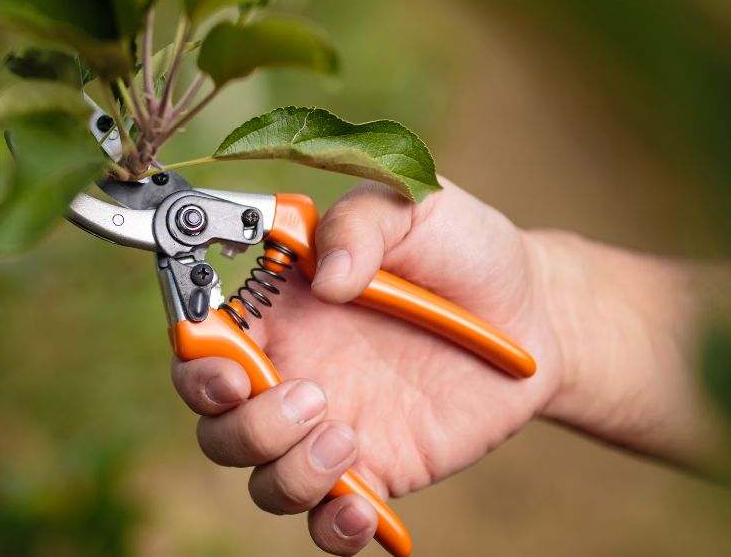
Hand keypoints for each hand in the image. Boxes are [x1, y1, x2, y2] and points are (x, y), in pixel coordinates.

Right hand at [172, 179, 567, 554]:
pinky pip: (327, 523)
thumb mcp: (414, 206)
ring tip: (350, 437)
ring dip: (289, 470)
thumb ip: (362, 224)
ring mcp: (327, 428)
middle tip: (309, 396)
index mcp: (278, 308)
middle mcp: (291, 371)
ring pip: (262, 480)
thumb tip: (328, 276)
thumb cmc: (463, 250)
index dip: (196, 360)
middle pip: (216, 423)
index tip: (227, 365)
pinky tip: (365, 508)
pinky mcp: (373, 473)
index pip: (201, 341)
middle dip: (243, 425)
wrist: (534, 314)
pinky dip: (332, 529)